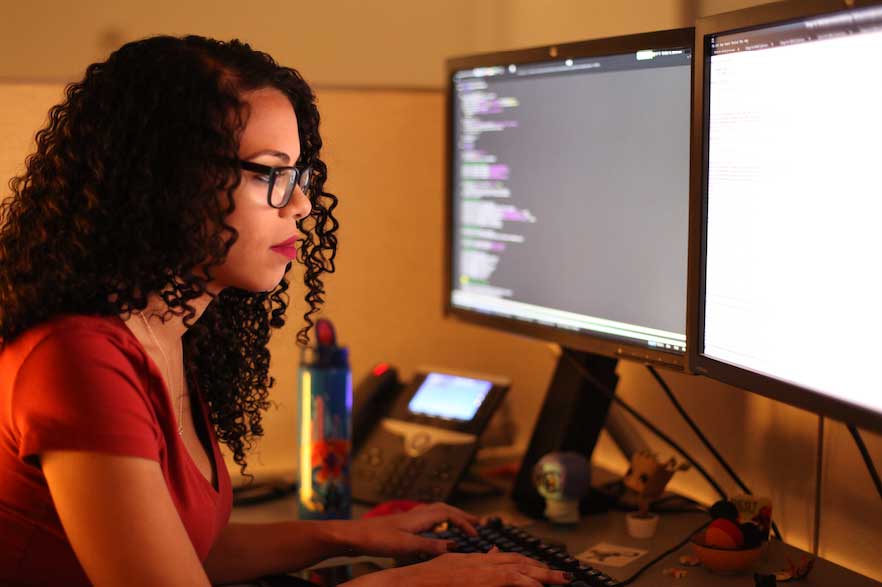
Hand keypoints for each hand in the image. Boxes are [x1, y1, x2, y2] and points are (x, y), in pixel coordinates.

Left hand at [332, 502, 478, 557]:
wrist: (352, 534)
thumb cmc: (375, 538)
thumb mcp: (404, 546)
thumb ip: (428, 546)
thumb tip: (451, 546)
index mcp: (419, 517)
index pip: (449, 514)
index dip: (465, 523)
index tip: (477, 533)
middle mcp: (416, 514)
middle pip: (445, 508)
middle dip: (463, 515)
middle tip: (479, 522)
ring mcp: (409, 517)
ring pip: (436, 510)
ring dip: (452, 514)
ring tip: (462, 522)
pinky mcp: (402, 523)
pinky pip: (428, 515)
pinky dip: (439, 518)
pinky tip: (436, 527)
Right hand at [344, 548, 572, 586]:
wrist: (399, 584)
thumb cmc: (418, 583)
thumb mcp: (446, 572)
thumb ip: (466, 569)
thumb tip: (482, 563)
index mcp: (469, 562)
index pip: (505, 559)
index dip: (527, 564)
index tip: (544, 571)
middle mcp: (475, 562)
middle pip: (515, 562)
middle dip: (541, 569)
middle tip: (563, 576)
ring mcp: (474, 570)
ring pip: (515, 568)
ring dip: (540, 575)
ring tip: (561, 581)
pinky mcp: (473, 579)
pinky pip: (504, 579)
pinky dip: (522, 581)